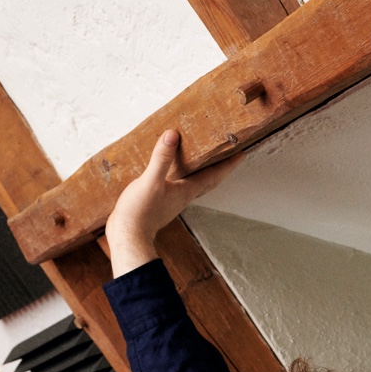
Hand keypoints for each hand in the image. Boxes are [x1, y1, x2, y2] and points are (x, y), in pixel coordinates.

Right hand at [105, 130, 242, 276]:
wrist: (128, 236)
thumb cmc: (140, 212)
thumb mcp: (151, 181)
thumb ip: (162, 159)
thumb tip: (173, 135)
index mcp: (187, 190)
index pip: (213, 175)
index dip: (228, 164)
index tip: (242, 152)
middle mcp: (184, 195)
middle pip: (209, 179)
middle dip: (221, 167)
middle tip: (231, 153)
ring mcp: (173, 199)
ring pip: (195, 182)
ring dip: (203, 170)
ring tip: (207, 156)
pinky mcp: (161, 200)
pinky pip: (179, 183)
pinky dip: (183, 173)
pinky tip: (175, 168)